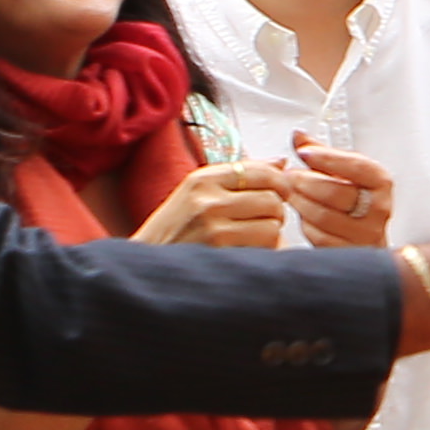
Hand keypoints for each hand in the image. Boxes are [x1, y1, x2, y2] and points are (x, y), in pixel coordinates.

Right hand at [141, 161, 292, 250]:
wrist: (147, 267)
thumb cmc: (175, 231)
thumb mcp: (198, 193)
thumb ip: (240, 175)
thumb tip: (282, 162)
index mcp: (203, 179)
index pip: (262, 171)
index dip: (279, 184)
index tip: (280, 194)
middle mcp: (207, 199)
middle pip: (272, 199)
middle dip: (275, 213)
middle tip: (262, 221)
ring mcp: (213, 227)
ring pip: (273, 226)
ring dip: (270, 235)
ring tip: (251, 238)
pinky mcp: (220, 253)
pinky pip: (265, 249)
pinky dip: (263, 253)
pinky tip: (245, 253)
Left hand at [272, 145, 394, 250]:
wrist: (365, 238)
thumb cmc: (354, 202)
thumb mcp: (342, 173)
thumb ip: (321, 153)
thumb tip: (298, 136)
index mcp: (380, 184)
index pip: (357, 166)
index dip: (328, 158)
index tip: (305, 152)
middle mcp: (379, 210)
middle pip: (336, 192)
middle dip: (306, 182)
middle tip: (290, 175)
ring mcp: (366, 235)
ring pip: (323, 216)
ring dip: (300, 202)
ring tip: (291, 193)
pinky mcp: (350, 253)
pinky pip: (320, 238)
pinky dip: (305, 224)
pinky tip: (302, 214)